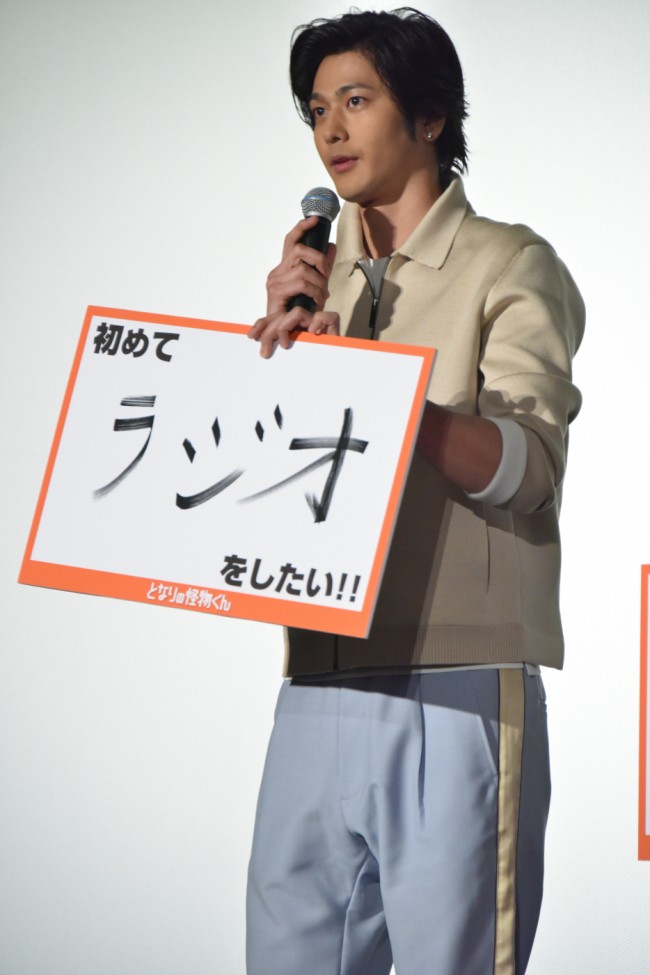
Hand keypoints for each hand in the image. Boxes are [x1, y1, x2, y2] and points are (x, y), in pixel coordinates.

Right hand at [248, 216, 338, 356]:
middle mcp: (277, 272)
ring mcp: (275, 282)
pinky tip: (318, 300)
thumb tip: (331, 245)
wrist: (288, 334)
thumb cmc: (301, 313)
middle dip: (319, 260)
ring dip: (319, 281)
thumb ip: (323, 267)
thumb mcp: (317, 286)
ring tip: (322, 295)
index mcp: (284, 268)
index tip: (314, 219)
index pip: (291, 241)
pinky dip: (314, 290)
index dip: (302, 228)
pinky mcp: (276, 292)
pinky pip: (301, 282)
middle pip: (299, 250)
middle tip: (326, 275)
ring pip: (303, 268)